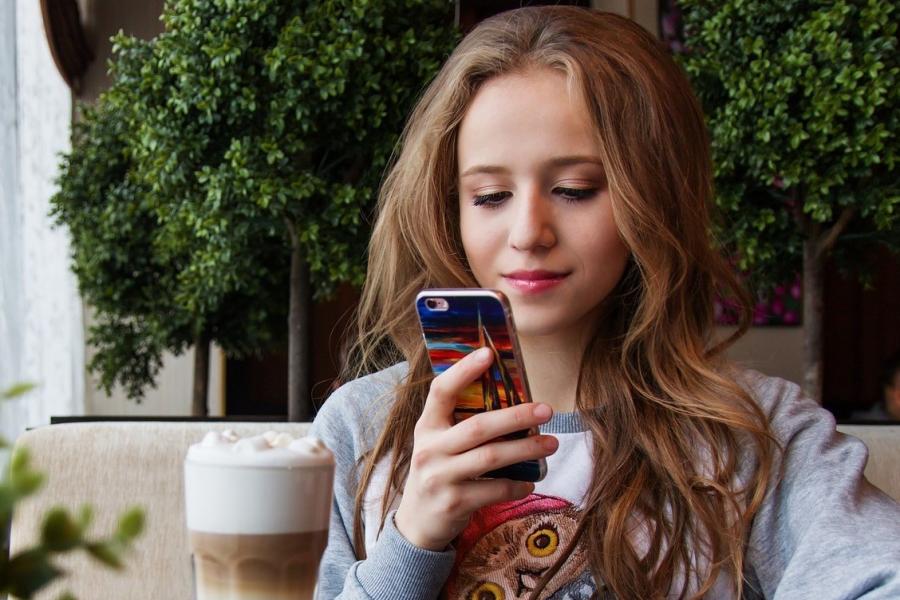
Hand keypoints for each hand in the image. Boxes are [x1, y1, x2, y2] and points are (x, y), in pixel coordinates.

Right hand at [393, 347, 557, 550]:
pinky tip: (531, 481)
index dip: (464, 371)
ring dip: (526, 449)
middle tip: (546, 409)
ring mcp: (440, 477)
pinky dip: (518, 485)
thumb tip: (511, 397)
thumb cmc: (439, 471)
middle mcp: (430, 449)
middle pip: (478, 427)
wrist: (418, 523)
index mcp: (427, 426)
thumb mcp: (439, 443)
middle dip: (516, 416)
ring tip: (551, 443)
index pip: (440, 391)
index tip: (489, 354)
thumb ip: (461, 422)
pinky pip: (494, 490)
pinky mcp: (454, 503)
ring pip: (491, 457)